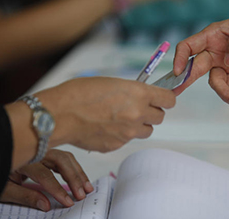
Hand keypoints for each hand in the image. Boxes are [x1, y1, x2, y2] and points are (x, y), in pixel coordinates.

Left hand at [0, 149, 92, 210]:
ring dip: (78, 172)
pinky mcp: (46, 151)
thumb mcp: (5, 190)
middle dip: (74, 178)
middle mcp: (35, 151)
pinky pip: (65, 157)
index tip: (68, 201)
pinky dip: (75, 167)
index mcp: (23, 160)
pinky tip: (81, 179)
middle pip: (61, 161)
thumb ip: (25, 197)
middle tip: (81, 194)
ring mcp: (42, 149)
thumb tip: (46, 204)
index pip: (45, 175)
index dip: (58, 189)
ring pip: (66, 157)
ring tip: (87, 188)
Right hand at [37, 77, 175, 151]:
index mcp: (138, 94)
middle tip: (137, 107)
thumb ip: (132, 91)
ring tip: (119, 118)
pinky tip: (105, 126)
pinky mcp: (117, 145)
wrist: (59, 115)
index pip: (169, 99)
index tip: (162, 98)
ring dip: (138, 125)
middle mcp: (138, 114)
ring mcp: (128, 133)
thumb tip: (142, 96)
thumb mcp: (111, 82)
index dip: (166, 98)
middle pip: (160, 117)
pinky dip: (121, 135)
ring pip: (146, 131)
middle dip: (151, 112)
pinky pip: (127, 140)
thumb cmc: (79, 93)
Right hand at [173, 10, 228, 107]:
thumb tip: (228, 62)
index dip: (181, 59)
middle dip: (187, 80)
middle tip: (178, 92)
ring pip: (215, 82)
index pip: (189, 46)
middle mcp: (215, 50)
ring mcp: (225, 63)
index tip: (178, 72)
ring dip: (225, 92)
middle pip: (196, 67)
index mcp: (214, 35)